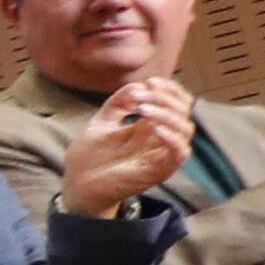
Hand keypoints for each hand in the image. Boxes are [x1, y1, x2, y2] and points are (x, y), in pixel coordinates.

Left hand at [60, 73, 195, 217]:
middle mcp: (161, 139)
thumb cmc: (90, 155)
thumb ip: (118, 103)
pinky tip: (154, 128)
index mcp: (150, 126)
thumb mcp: (102, 121)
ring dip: (167, 114)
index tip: (150, 81)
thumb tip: (138, 86)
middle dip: (165, 98)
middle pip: (184, 112)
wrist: (78, 182)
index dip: (169, 89)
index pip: (177, 102)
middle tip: (141, 96)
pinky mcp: (161, 170)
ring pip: (186, 129)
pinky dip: (172, 137)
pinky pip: (180, 152)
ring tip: (143, 110)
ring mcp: (162, 154)